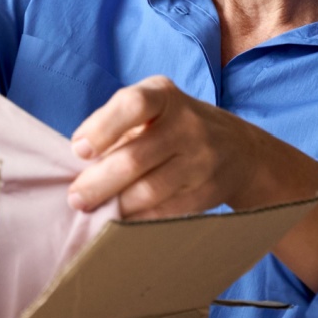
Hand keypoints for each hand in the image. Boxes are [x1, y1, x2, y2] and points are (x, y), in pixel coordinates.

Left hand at [67, 75, 317, 289]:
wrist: (241, 151)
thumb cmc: (176, 125)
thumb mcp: (152, 108)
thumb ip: (115, 125)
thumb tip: (77, 160)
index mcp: (164, 96)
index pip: (133, 105)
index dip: (102, 129)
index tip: (79, 151)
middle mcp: (187, 125)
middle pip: (135, 158)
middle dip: (97, 182)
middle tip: (76, 198)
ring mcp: (201, 160)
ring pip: (149, 190)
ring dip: (115, 205)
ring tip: (93, 210)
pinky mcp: (208, 191)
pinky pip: (165, 211)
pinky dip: (138, 220)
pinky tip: (120, 221)